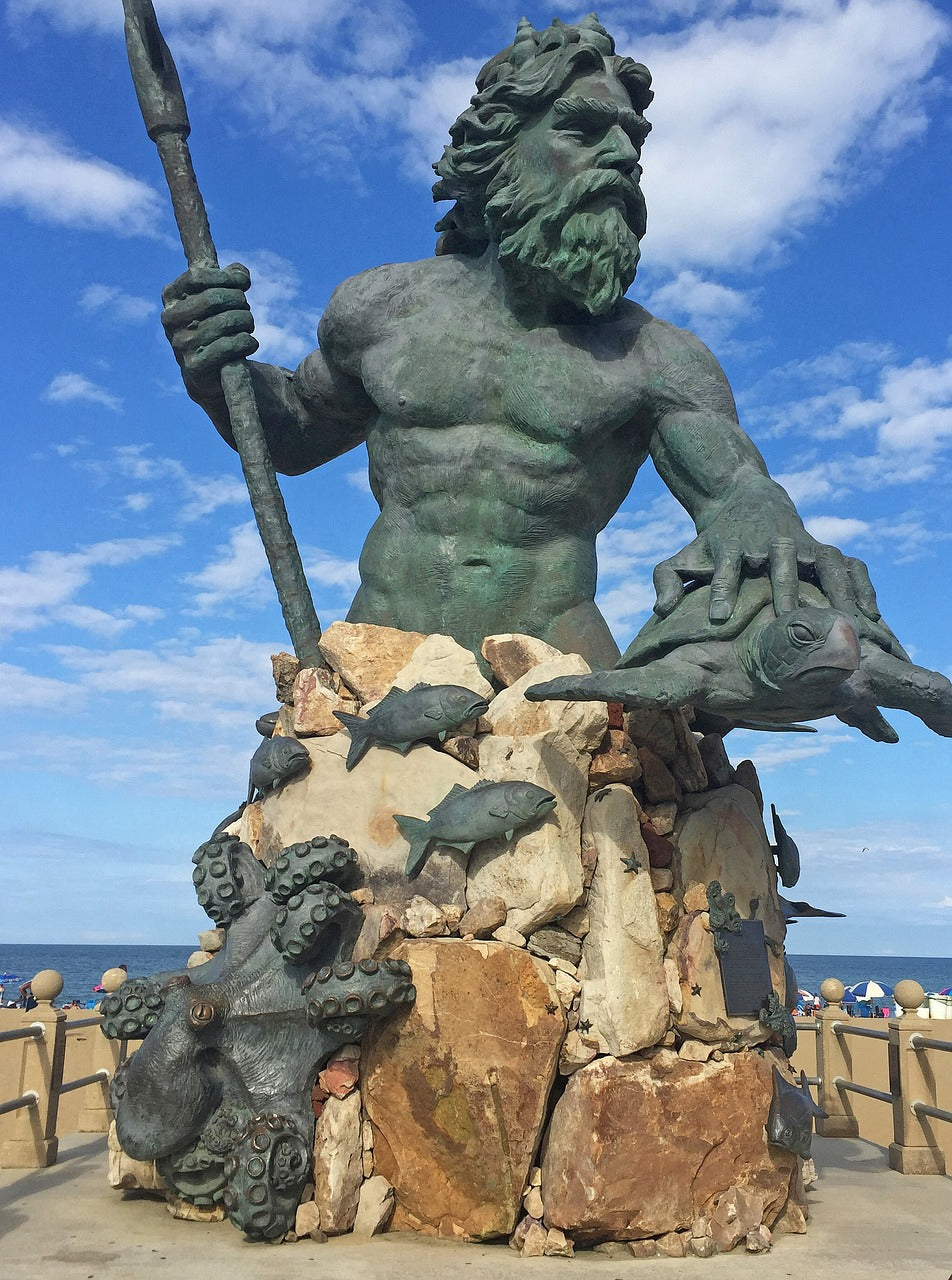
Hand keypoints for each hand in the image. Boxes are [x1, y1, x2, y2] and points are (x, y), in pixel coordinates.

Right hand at [161, 263, 258, 395]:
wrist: (212, 372)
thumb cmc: (216, 326)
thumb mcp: (220, 295)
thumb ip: (229, 277)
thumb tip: (240, 272)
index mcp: (171, 296)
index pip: (197, 277)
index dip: (226, 278)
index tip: (243, 283)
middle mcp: (170, 319)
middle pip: (213, 299)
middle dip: (239, 301)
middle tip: (246, 310)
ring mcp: (180, 344)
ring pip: (226, 322)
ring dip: (246, 322)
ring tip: (248, 326)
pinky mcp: (195, 367)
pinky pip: (230, 346)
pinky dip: (247, 342)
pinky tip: (250, 343)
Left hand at [652, 480, 880, 623]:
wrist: (746, 498)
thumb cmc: (713, 541)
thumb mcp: (685, 556)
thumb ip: (666, 580)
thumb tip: (662, 610)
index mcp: (733, 544)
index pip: (725, 565)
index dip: (721, 588)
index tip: (718, 617)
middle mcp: (770, 541)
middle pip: (779, 562)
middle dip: (782, 588)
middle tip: (787, 620)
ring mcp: (801, 542)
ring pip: (822, 560)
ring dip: (834, 589)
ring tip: (845, 624)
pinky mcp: (823, 547)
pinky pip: (849, 564)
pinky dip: (861, 585)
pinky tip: (871, 614)